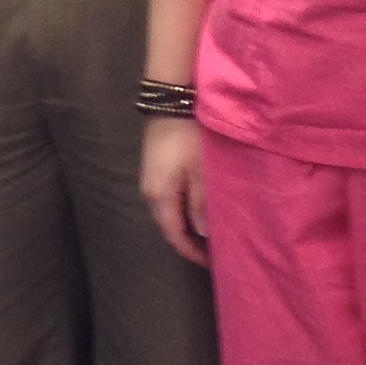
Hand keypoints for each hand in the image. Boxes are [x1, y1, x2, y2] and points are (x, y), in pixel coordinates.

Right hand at [141, 118, 209, 266]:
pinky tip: (198, 207)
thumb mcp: (201, 172)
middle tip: (215, 250)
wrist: (171, 101)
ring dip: (187, 225)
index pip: (176, 237)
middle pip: (170, 227)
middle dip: (191, 241)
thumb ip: (202, 205)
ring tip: (210, 231)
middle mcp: (149, 193)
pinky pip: (169, 198)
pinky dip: (183, 209)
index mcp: (160, 197)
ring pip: (169, 213)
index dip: (193, 253)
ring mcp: (150, 180)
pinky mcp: (155, 168)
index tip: (213, 263)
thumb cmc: (189, 137)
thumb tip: (204, 234)